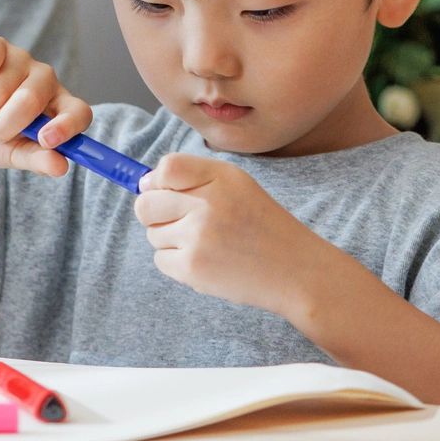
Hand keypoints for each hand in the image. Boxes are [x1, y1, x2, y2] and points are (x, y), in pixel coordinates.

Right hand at [0, 35, 91, 176]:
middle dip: (2, 125)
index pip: (78, 112)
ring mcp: (21, 59)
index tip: (45, 140)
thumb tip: (60, 167)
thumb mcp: (14, 155)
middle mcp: (45, 79)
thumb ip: (38, 160)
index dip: (66, 125)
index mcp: (60, 108)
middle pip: (29, 100)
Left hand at [134, 153, 335, 318]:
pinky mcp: (193, 268)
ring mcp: (198, 238)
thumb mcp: (237, 186)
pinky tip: (208, 262)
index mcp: (220, 178)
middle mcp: (207, 204)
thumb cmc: (262, 226)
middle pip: (146, 204)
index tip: (168, 192)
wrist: (297, 272)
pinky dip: (177, 263)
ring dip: (172, 240)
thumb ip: (192, 176)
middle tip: (186, 222)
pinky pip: (160, 260)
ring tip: (209, 244)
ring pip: (153, 234)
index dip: (158, 182)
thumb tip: (142, 184)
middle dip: (157, 214)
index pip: (165, 168)